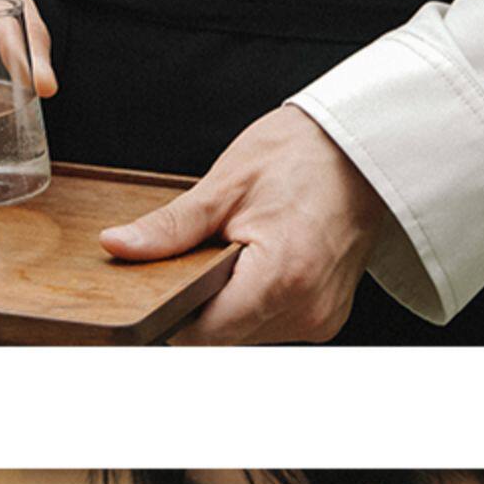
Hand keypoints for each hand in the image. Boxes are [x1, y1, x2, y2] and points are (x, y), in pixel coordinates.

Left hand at [99, 105, 388, 343]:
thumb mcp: (227, 183)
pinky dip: (255, 300)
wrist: (364, 146)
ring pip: (246, 333)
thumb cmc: (304, 153)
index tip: (155, 289)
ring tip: (237, 251)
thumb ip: (171, 227)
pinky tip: (258, 262)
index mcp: (281, 278)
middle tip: (201, 253)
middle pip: (223, 337)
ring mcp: (321, 318)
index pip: (202, 333)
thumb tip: (119, 246)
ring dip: (228, 304)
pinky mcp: (326, 317)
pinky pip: (272, 323)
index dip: (170, 314)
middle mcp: (307, 311)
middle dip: (199, 304)